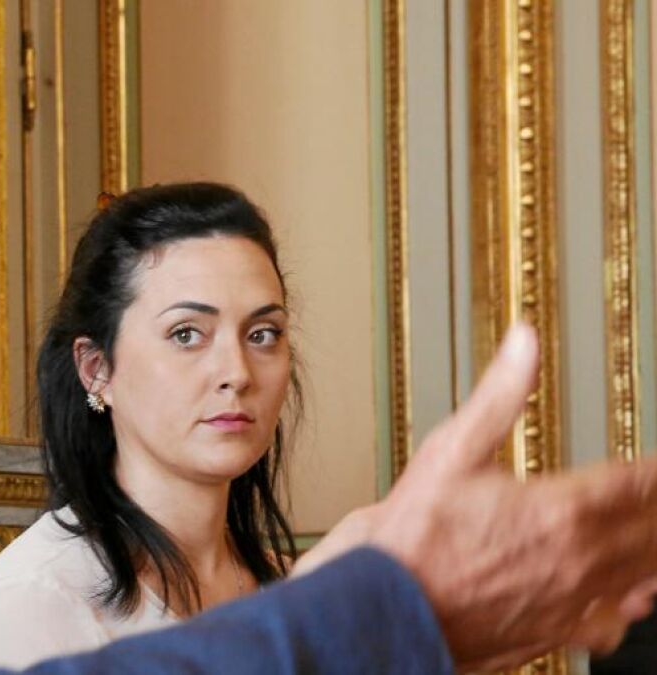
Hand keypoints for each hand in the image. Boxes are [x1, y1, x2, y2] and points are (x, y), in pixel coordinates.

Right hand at [297, 323, 656, 670]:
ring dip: (654, 547)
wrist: (390, 607)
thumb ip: (499, 396)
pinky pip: (617, 620)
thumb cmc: (413, 537)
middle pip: (653, 529)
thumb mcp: (451, 450)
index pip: (639, 482)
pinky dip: (633, 602)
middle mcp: (580, 560)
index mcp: (562, 511)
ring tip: (654, 528)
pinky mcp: (558, 631)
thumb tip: (523, 345)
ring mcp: (574, 601)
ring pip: (644, 574)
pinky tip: (631, 594)